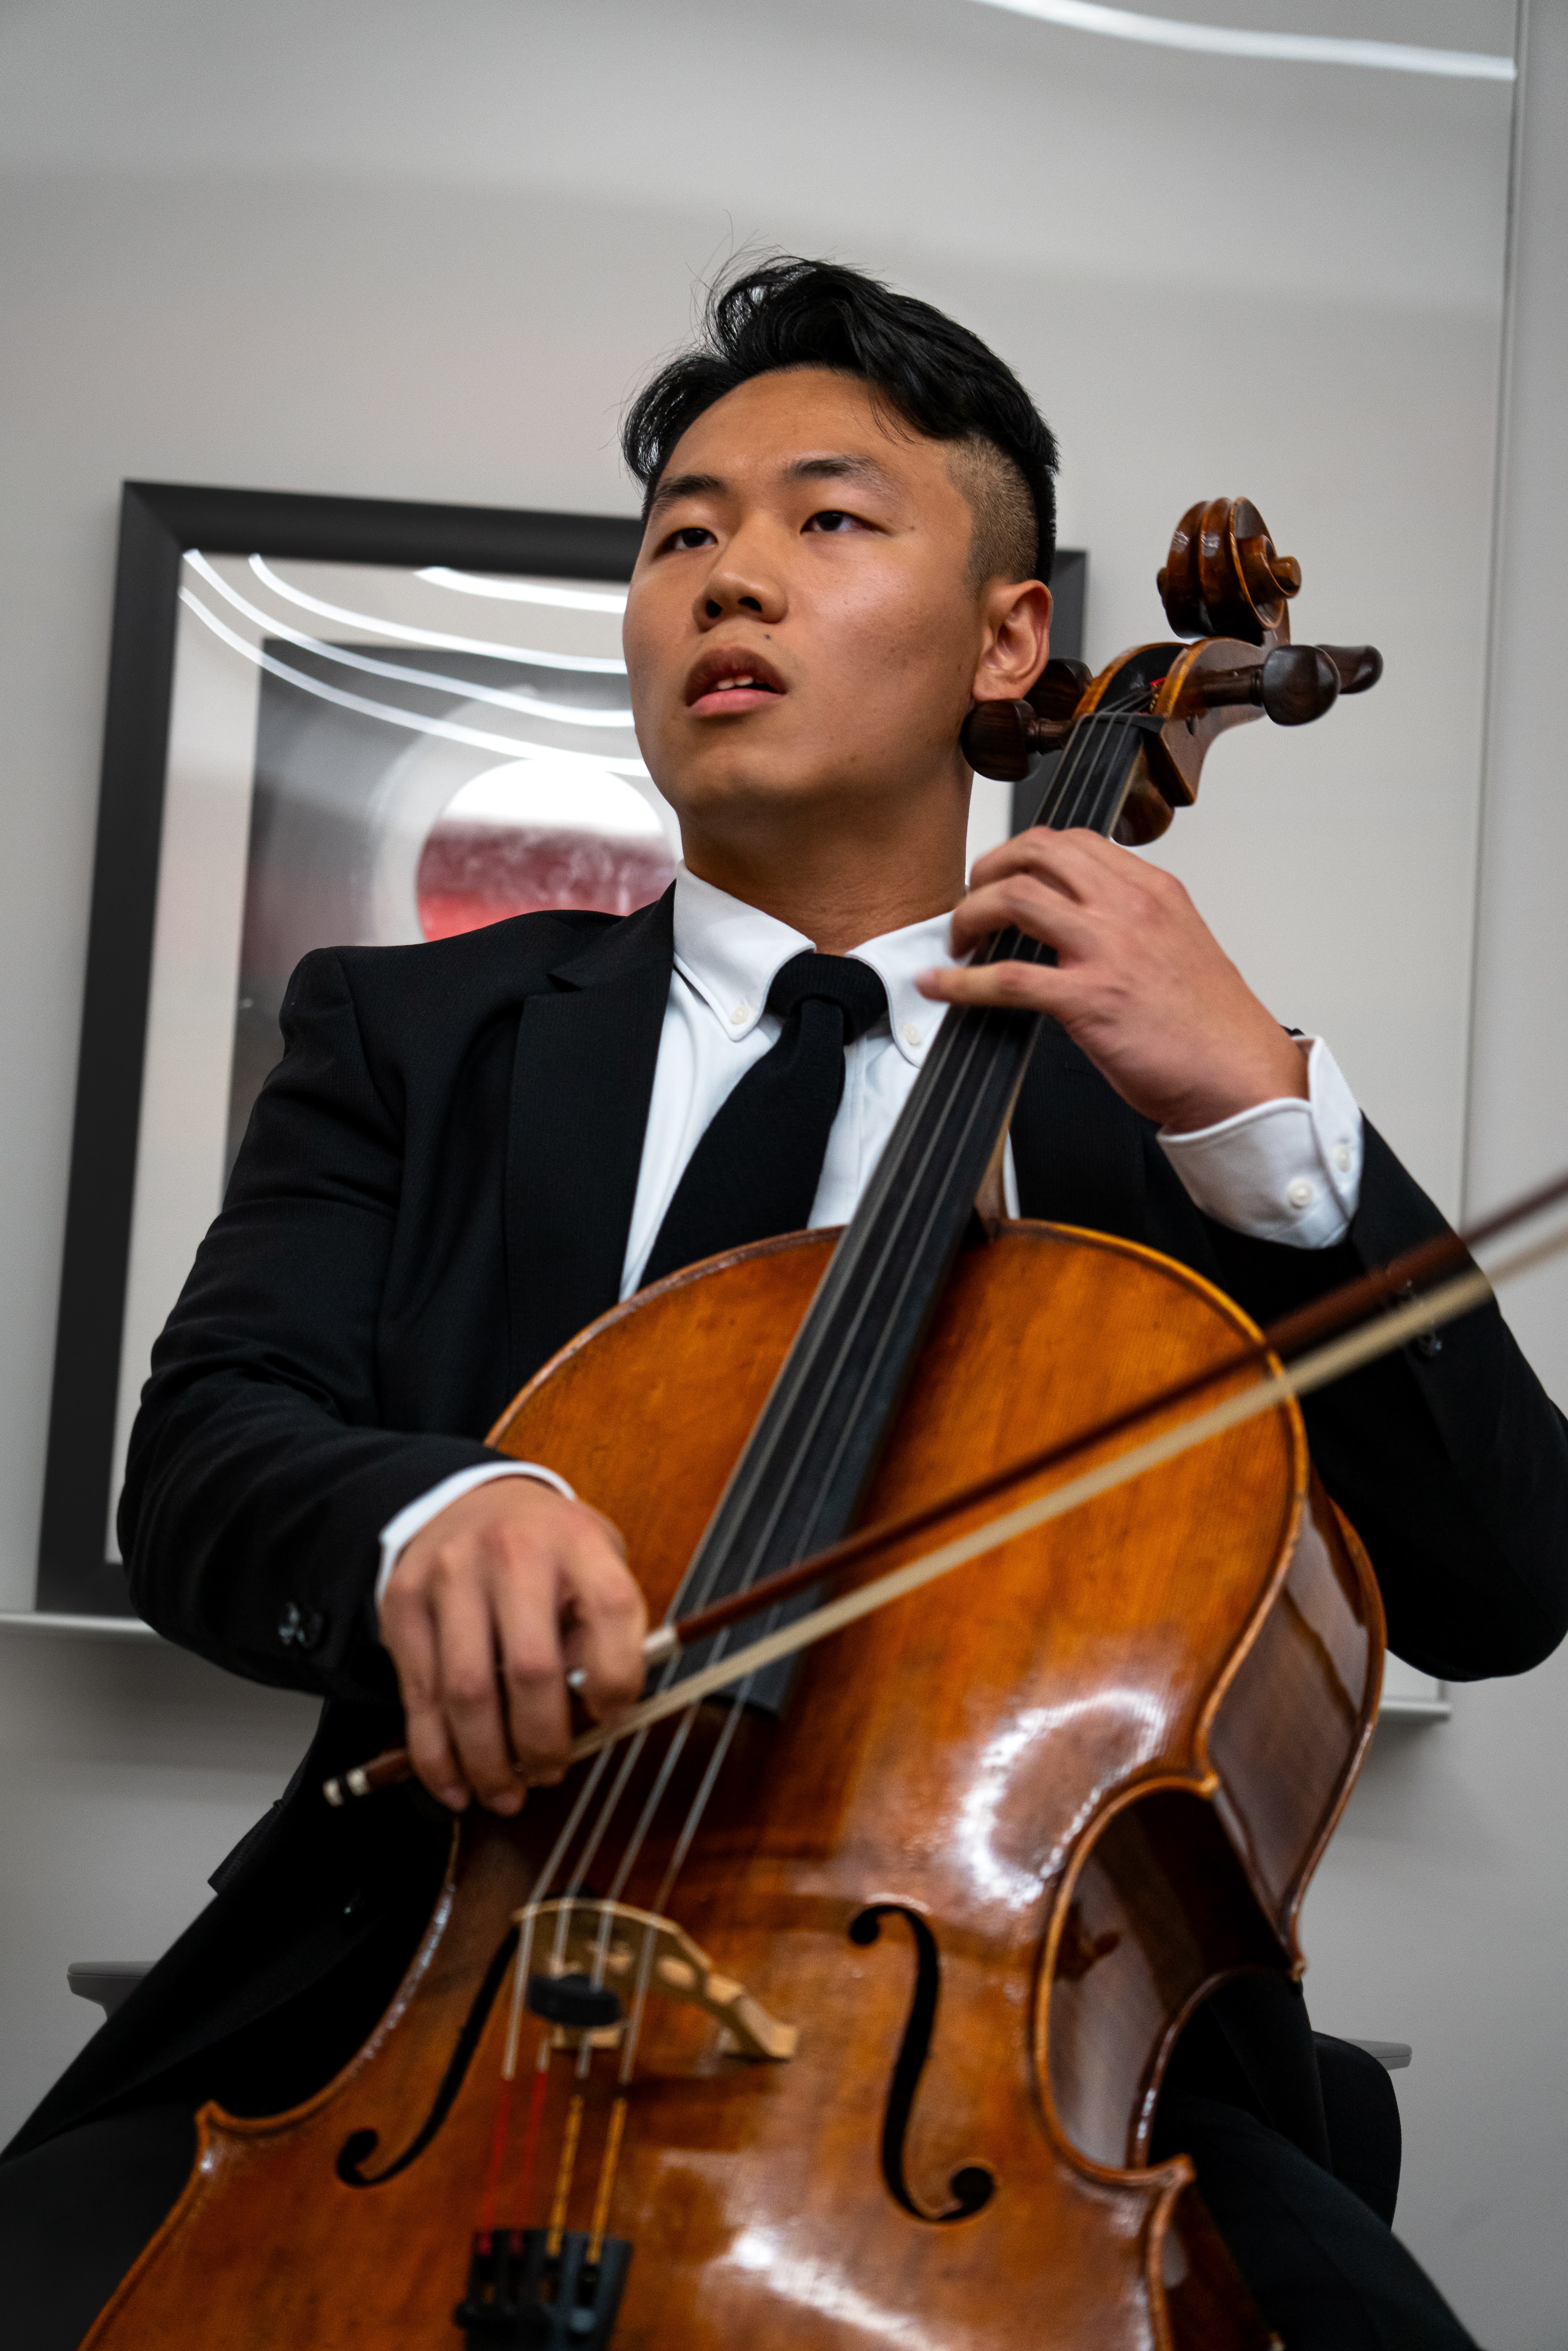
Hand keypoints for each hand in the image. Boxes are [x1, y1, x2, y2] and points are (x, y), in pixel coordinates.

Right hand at [379, 1478, 646, 1814]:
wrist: (472, 1501)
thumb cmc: (548, 1551)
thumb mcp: (597, 1563)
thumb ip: (607, 1628)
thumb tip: (599, 1716)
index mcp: (577, 1541)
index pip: (612, 1609)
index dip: (618, 1678)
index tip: (613, 1716)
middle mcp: (512, 1552)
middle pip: (531, 1667)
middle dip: (543, 1741)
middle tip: (551, 1773)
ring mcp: (451, 1576)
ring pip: (467, 1692)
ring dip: (487, 1762)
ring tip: (506, 1795)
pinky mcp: (404, 1604)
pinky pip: (418, 1697)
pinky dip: (437, 1756)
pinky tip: (457, 1786)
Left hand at [919, 829, 1306, 1132]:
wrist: (1240, 1074)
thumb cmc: (1212, 1025)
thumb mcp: (1178, 946)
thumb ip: (1130, 925)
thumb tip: (1077, 926)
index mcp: (1153, 891)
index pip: (1075, 842)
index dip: (1025, 853)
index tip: (1005, 874)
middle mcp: (1129, 908)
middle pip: (1037, 853)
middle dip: (989, 869)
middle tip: (972, 899)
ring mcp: (1108, 949)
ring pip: (1015, 898)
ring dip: (970, 915)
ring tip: (959, 939)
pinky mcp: (1089, 998)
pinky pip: (1006, 978)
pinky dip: (961, 981)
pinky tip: (942, 985)